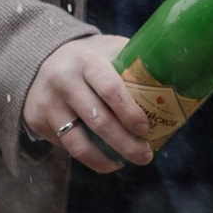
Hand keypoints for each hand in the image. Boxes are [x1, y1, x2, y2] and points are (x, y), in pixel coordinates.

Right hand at [23, 34, 153, 173]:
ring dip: (106, 159)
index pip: (110, 89)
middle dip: (126, 144)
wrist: (38, 58)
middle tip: (145, 156)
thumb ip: (132, 62)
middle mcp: (62, 81)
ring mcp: (47, 103)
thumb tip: (174, 78)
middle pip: (98, 121)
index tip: (145, 130)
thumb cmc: (87, 57)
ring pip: (78, 143)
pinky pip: (66, 146)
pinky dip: (88, 157)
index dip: (130, 113)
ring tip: (124, 164)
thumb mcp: (107, 49)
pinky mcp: (37, 121)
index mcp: (85, 61)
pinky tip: (104, 158)